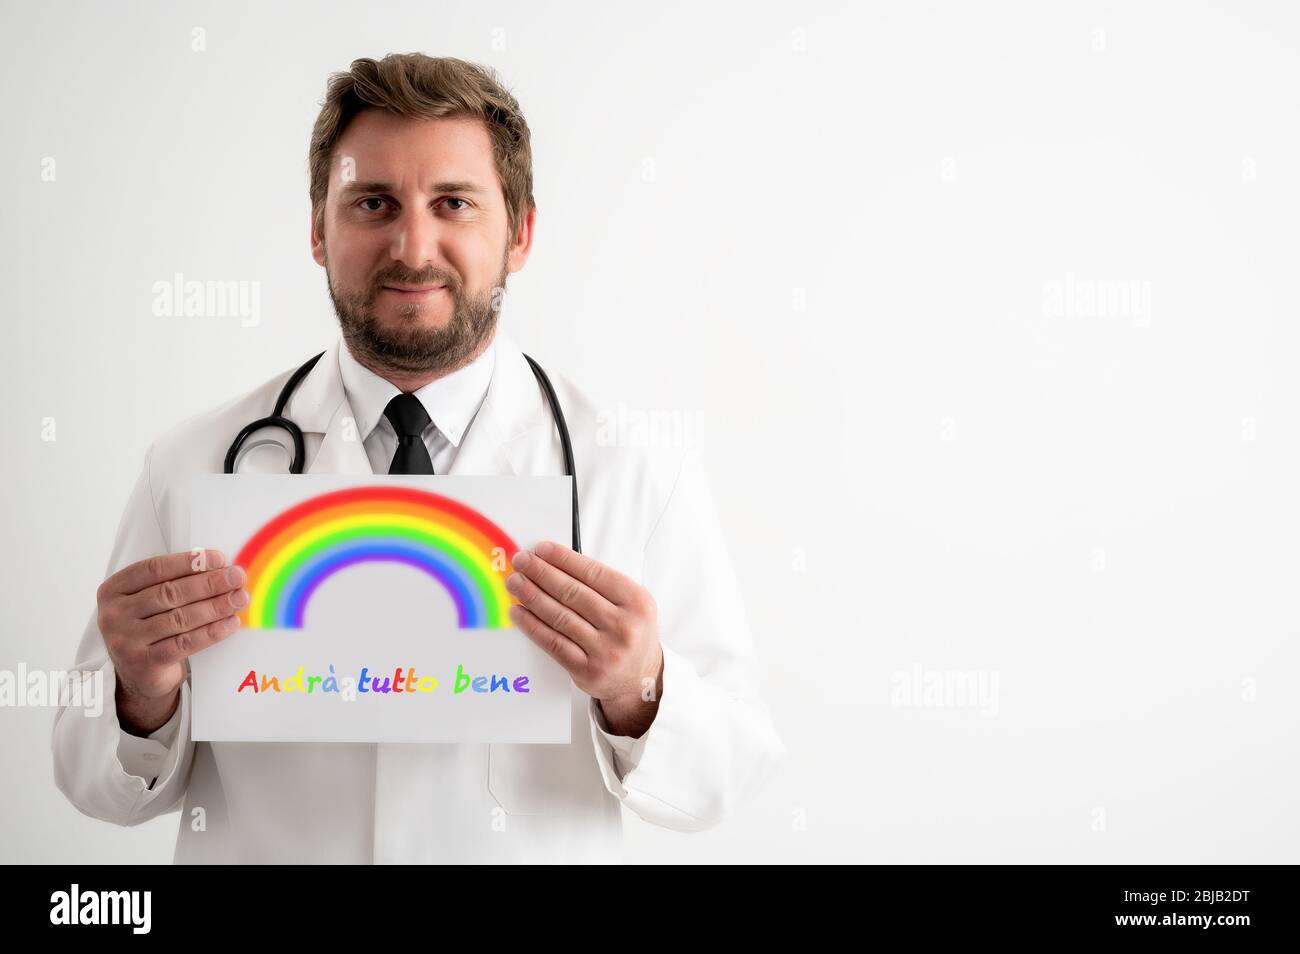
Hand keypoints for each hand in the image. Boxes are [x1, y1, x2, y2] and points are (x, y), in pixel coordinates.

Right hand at [97, 548, 247, 734]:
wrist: (138, 674)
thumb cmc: (148, 627)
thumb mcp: (147, 601)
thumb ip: (172, 582)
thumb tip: (218, 567)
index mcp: (113, 590)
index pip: (154, 569)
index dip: (189, 562)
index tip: (219, 558)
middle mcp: (114, 614)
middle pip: (170, 592)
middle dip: (209, 583)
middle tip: (237, 577)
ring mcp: (126, 640)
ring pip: (180, 618)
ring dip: (216, 606)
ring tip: (239, 598)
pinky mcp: (144, 662)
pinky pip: (185, 643)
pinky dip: (212, 631)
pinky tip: (230, 623)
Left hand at [505, 541, 662, 736]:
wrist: (641, 676)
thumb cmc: (631, 633)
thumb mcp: (631, 603)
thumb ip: (601, 584)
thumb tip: (557, 563)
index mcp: (636, 602)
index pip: (593, 573)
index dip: (563, 559)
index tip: (542, 549)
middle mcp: (623, 626)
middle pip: (572, 593)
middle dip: (542, 573)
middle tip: (522, 561)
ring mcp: (605, 650)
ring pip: (560, 616)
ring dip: (532, 596)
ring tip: (516, 582)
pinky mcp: (587, 670)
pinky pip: (553, 643)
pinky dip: (532, 625)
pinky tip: (519, 612)